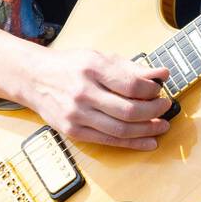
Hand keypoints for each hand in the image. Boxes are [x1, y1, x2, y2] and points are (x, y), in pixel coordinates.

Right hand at [23, 45, 173, 148]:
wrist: (34, 78)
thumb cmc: (70, 66)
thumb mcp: (99, 57)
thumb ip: (131, 68)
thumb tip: (162, 74)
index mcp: (92, 69)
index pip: (132, 85)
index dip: (152, 90)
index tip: (159, 89)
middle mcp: (83, 93)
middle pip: (129, 111)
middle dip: (154, 111)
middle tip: (165, 107)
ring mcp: (77, 115)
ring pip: (121, 130)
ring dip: (148, 130)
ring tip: (162, 125)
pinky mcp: (73, 132)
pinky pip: (109, 141)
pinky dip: (132, 143)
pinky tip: (148, 141)